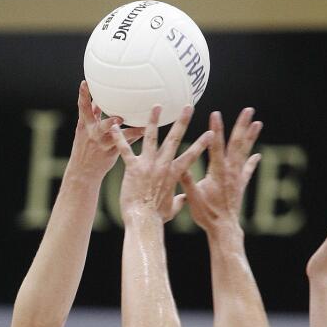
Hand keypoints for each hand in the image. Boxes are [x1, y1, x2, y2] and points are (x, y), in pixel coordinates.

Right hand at [70, 81, 144, 177]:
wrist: (83, 172)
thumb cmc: (85, 147)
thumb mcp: (84, 130)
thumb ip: (93, 114)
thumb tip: (98, 98)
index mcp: (84, 126)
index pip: (82, 109)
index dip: (83, 96)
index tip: (85, 83)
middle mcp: (93, 135)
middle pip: (101, 127)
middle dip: (110, 123)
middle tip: (119, 118)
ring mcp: (103, 145)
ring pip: (118, 137)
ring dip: (131, 132)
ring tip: (144, 127)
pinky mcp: (111, 153)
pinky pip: (126, 143)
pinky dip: (135, 135)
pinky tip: (146, 129)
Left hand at [110, 104, 212, 223]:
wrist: (143, 221)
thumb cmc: (157, 218)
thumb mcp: (171, 209)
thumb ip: (178, 202)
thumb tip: (184, 199)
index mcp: (175, 174)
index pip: (192, 155)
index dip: (202, 144)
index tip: (211, 133)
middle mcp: (163, 165)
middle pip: (174, 139)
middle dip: (182, 121)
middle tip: (188, 106)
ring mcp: (148, 165)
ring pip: (151, 137)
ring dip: (153, 120)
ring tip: (156, 106)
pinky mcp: (133, 168)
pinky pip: (125, 149)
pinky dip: (119, 138)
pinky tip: (114, 126)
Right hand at [180, 108, 261, 232]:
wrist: (223, 228)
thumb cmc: (207, 214)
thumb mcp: (192, 197)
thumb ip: (187, 180)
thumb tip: (178, 166)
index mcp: (217, 172)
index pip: (216, 146)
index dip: (216, 129)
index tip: (216, 113)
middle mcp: (230, 171)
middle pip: (236, 144)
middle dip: (241, 126)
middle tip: (248, 110)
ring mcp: (237, 177)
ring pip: (244, 152)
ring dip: (251, 137)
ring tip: (257, 122)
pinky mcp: (240, 185)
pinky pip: (248, 170)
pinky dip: (252, 162)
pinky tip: (257, 154)